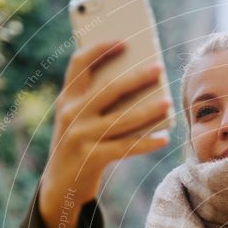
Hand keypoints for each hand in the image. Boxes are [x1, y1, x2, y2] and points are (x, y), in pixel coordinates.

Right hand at [41, 40, 171, 211]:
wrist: (59, 185)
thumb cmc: (78, 145)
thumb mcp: (78, 120)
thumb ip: (96, 102)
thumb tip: (138, 85)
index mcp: (66, 99)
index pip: (79, 64)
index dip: (100, 48)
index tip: (124, 41)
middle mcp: (72, 114)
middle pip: (109, 88)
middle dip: (137, 76)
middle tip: (159, 67)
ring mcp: (81, 136)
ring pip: (123, 119)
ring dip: (149, 110)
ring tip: (168, 103)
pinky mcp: (92, 158)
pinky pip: (126, 148)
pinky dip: (147, 143)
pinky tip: (164, 138)